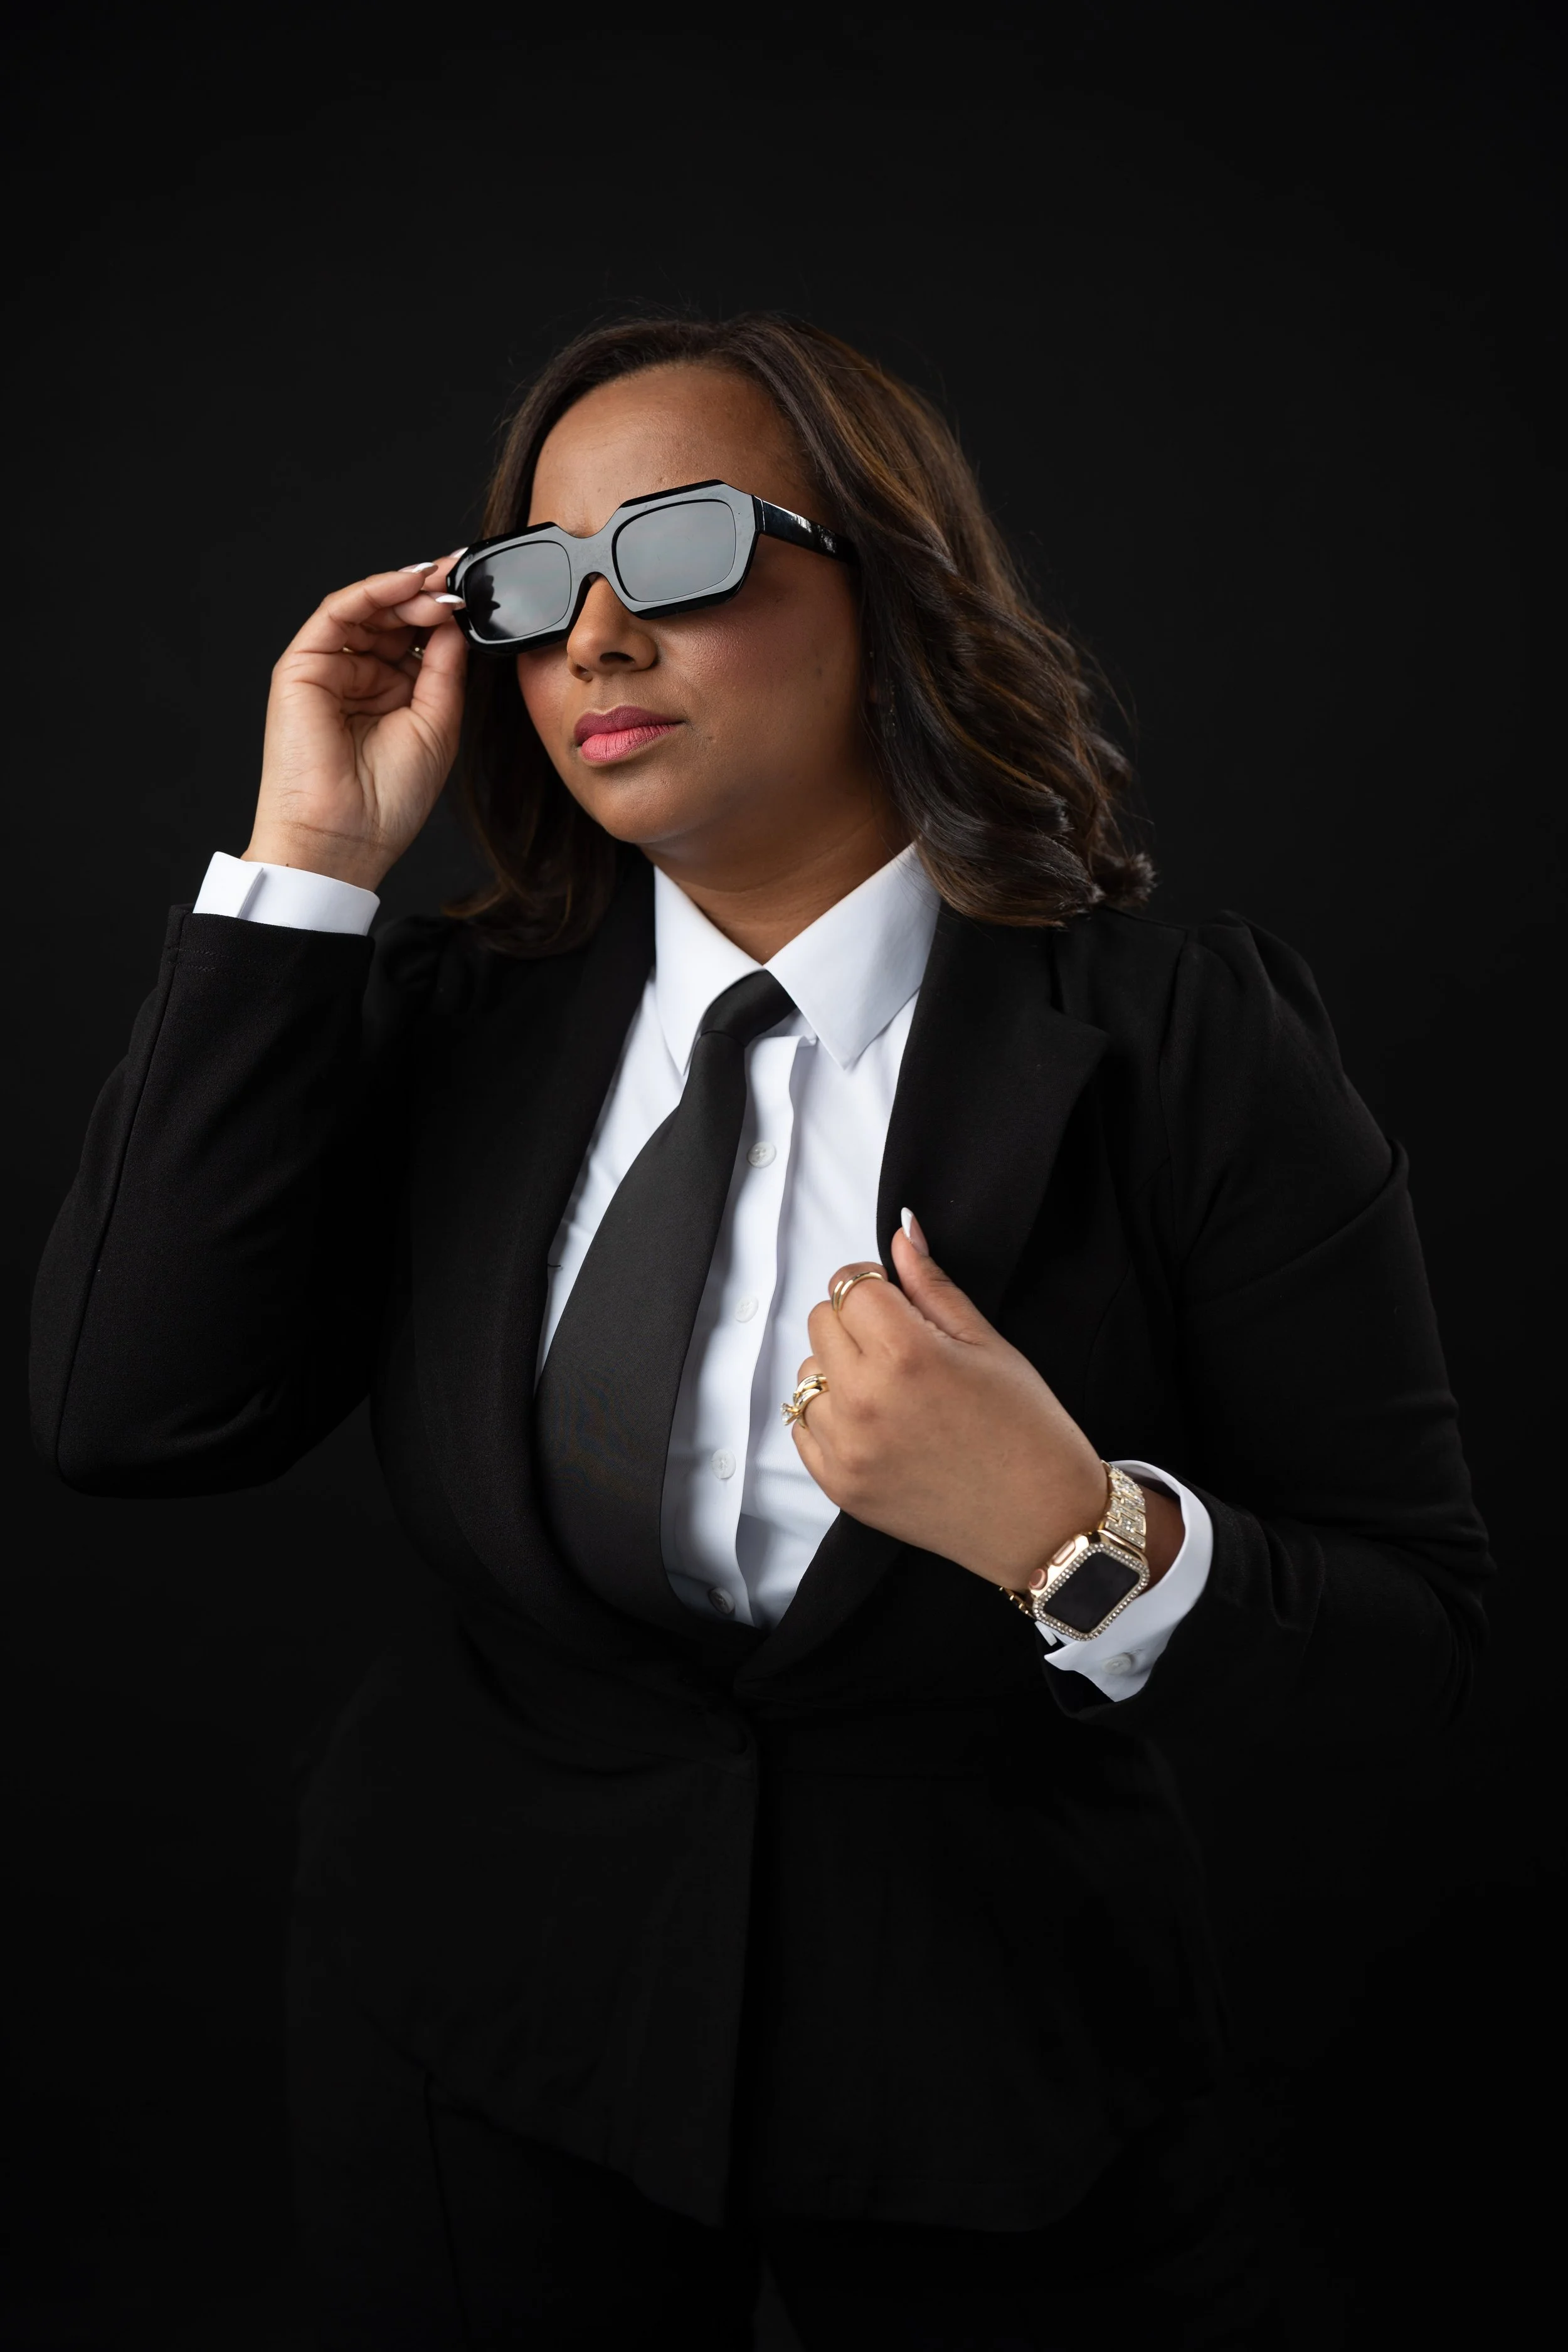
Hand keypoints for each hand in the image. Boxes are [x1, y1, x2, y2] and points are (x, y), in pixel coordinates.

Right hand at [245, 553, 469, 890]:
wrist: (342, 839)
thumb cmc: (387, 801)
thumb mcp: (437, 723)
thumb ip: (444, 668)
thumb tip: (452, 621)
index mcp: (388, 696)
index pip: (415, 640)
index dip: (442, 614)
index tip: (473, 594)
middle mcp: (356, 679)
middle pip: (391, 619)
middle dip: (427, 595)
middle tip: (459, 582)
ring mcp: (327, 671)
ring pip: (366, 610)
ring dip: (405, 591)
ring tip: (439, 586)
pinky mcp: (301, 667)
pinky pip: (337, 613)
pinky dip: (372, 592)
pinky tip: (406, 584)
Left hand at [790, 1215, 1180, 1588]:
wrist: (1041, 1522)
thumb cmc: (1027, 1429)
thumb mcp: (988, 1344)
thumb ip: (933, 1286)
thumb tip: (901, 1234)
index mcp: (906, 1354)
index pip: (849, 1286)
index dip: (875, 1286)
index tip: (898, 1302)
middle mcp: (864, 1400)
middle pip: (821, 1323)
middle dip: (855, 1322)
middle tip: (901, 1346)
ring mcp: (846, 1448)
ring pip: (808, 1376)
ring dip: (840, 1372)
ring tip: (893, 1392)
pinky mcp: (839, 1486)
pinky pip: (804, 1428)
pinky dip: (831, 1418)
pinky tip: (877, 1425)